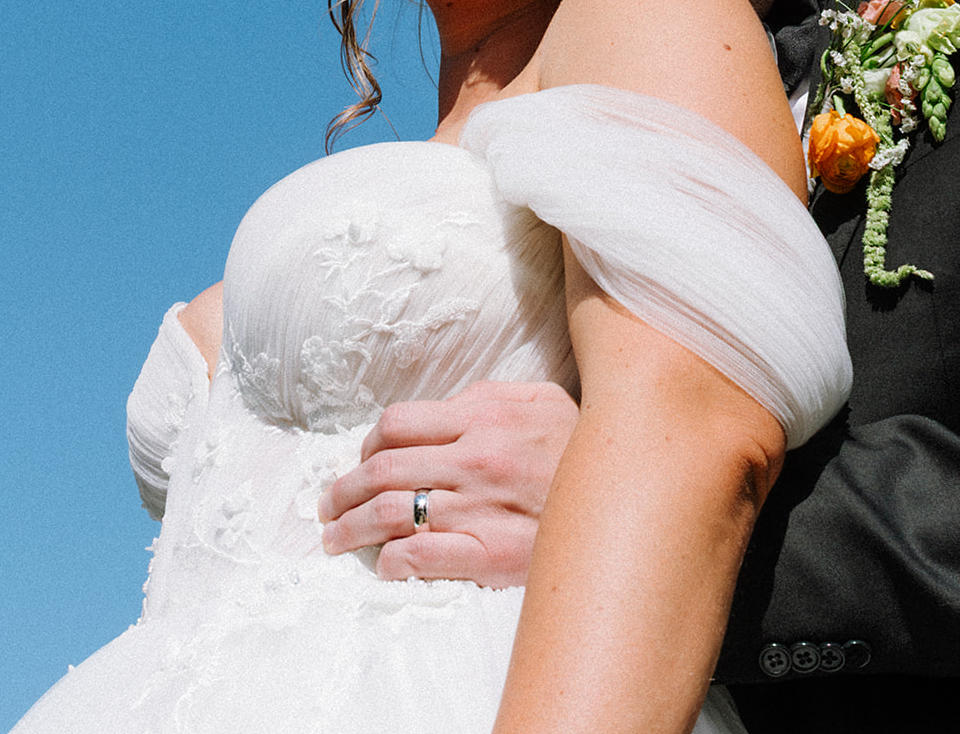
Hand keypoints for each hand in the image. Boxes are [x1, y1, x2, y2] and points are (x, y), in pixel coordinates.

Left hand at [318, 380, 578, 584]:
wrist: (634, 494)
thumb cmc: (582, 446)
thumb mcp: (540, 398)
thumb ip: (488, 395)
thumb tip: (445, 408)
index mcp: (481, 416)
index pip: (397, 425)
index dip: (366, 445)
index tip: (358, 463)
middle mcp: (474, 459)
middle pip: (382, 470)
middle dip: (342, 490)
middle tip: (325, 507)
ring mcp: (480, 509)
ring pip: (391, 514)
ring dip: (351, 528)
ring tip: (335, 539)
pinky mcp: (492, 556)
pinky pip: (423, 557)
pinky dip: (392, 561)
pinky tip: (383, 565)